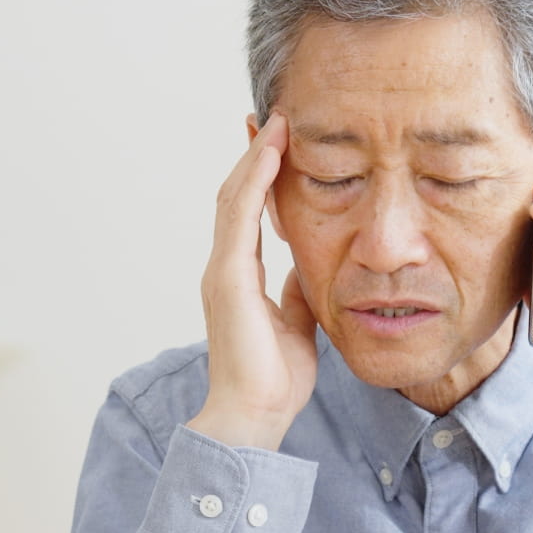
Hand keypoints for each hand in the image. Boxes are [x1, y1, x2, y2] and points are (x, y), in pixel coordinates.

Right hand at [187, 112, 319, 450]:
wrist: (253, 415)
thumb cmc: (273, 380)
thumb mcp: (297, 323)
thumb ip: (298, 291)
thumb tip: (310, 269)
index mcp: (239, 277)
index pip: (248, 213)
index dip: (261, 176)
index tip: (277, 143)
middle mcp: (225, 267)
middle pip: (236, 195)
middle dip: (254, 155)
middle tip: (273, 117)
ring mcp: (223, 269)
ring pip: (235, 197)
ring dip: (256, 157)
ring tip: (276, 122)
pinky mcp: (228, 277)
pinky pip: (241, 216)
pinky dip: (256, 180)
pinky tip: (272, 153)